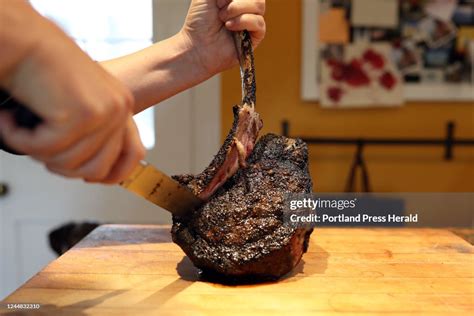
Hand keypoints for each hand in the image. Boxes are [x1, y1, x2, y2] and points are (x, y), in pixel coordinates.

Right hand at [0, 1, 144, 183]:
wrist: (22, 40)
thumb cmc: (43, 70)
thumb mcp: (81, 103)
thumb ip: (95, 133)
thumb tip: (97, 173)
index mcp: (121, 106)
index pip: (134, 154)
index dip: (111, 174)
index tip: (88, 178)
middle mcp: (118, 109)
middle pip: (97, 169)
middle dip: (61, 165)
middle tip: (38, 146)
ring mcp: (103, 112)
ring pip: (70, 164)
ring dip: (39, 152)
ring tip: (23, 128)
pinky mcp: (79, 115)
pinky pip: (45, 150)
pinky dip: (19, 139)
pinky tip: (10, 120)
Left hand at [181, 0, 265, 75]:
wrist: (196, 45)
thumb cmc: (199, 21)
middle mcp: (246, 8)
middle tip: (219, 5)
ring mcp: (252, 22)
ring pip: (259, 5)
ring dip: (237, 9)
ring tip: (222, 18)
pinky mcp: (254, 38)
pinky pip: (259, 22)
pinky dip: (243, 21)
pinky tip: (229, 26)